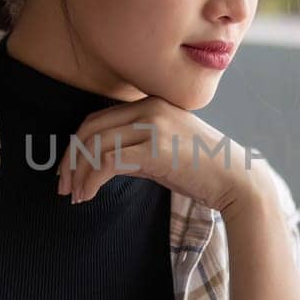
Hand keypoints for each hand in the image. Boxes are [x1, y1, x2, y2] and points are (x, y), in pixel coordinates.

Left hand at [56, 97, 266, 215]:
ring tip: (74, 196)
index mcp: (151, 103)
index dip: (76, 145)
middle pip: (91, 128)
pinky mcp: (156, 148)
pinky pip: (108, 162)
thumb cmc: (202, 171)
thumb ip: (133, 149)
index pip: (98, 119)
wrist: (237, 180)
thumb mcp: (163, 152)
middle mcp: (150, 108)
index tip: (68, 171)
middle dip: (70, 159)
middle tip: (62, 186)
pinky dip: (91, 180)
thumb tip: (99, 163)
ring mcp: (153, 125)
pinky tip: (88, 196)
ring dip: (78, 173)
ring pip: (95, 144)